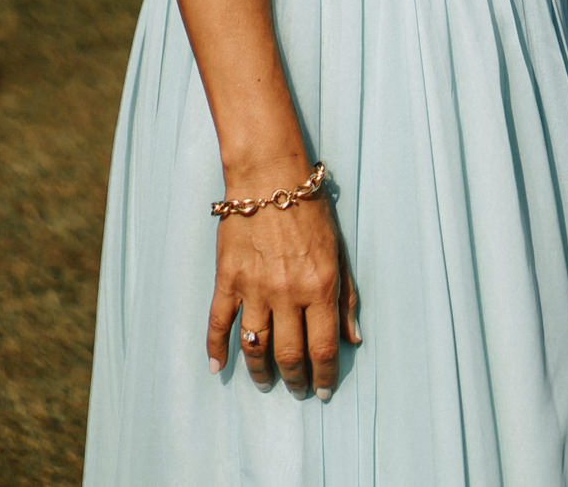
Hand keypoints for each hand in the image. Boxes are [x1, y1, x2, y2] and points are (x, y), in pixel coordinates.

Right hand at [207, 185, 356, 396]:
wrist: (269, 178)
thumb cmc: (310, 212)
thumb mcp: (339, 252)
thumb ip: (346, 297)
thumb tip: (351, 339)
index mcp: (320, 287)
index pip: (322, 348)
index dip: (324, 376)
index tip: (323, 390)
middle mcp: (288, 294)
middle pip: (289, 354)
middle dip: (295, 380)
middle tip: (297, 390)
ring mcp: (254, 289)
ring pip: (256, 347)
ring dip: (261, 373)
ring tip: (267, 383)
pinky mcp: (228, 280)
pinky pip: (219, 324)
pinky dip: (216, 349)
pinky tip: (218, 367)